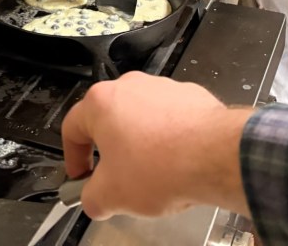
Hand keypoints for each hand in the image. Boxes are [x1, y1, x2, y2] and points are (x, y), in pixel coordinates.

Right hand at [61, 72, 251, 219]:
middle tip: (115, 179)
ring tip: (152, 175)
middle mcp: (130, 87)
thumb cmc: (164, 166)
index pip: (72, 129)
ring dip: (141, 145)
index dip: (72, 158)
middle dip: (109, 153)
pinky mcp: (190, 96)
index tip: (80, 176)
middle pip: (108, 121)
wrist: (215, 156)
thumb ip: (92, 198)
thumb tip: (95, 200)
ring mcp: (162, 89)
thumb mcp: (111, 196)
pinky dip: (169, 139)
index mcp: (101, 103)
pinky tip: (177, 165)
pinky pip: (170, 119)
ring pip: (141, 119)